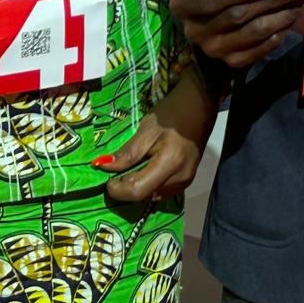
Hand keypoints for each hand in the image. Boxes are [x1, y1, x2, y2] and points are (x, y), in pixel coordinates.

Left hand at [98, 67, 215, 201]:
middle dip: (126, 188)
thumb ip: (127, 153)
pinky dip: (149, 183)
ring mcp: (185, 181)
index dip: (118, 189)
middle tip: (117, 172)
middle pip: (144, 196)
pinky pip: (162, 189)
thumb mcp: (146, 130)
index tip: (108, 179)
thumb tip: (104, 167)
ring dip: (138, 186)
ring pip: (152, 195)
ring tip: (132, 168)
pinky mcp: (187, 180)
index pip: (138, 190)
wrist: (199, 106)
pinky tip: (146, 168)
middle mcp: (180, 179)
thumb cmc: (172, 114)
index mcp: (170, 163)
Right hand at [170, 0, 303, 68]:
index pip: (212, 0)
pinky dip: (277, 36)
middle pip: (238, 16)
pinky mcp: (230, 62)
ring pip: (252, 33)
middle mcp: (194, 31)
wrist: (207, 9)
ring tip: (302, 2)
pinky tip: (290, 20)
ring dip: (282, 17)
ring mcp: (212, 49)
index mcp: (183, 3)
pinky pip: (258, 51)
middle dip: (272, 1)